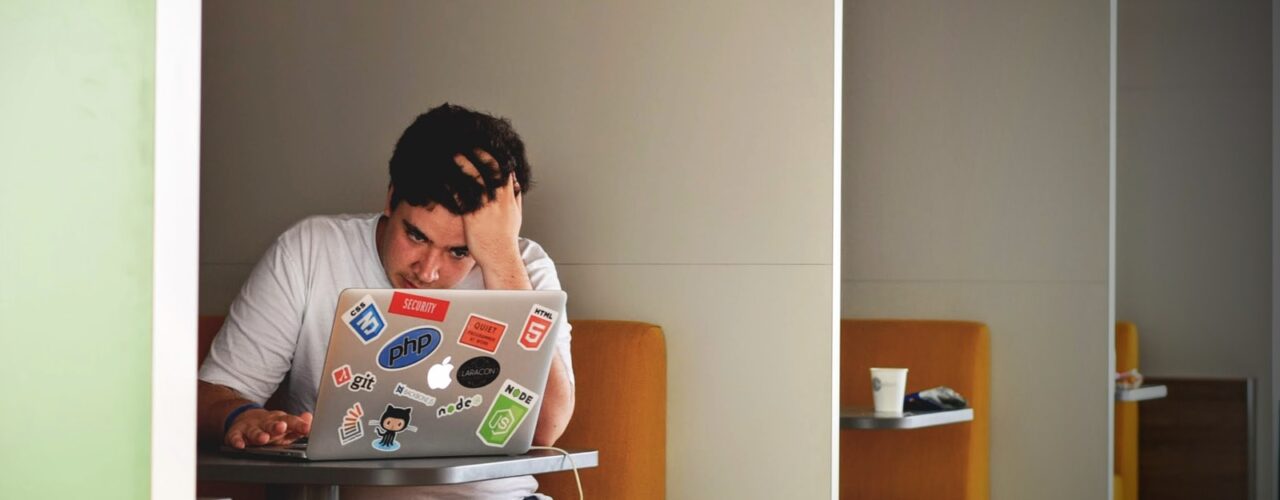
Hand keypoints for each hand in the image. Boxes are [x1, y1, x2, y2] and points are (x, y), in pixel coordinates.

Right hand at [224, 408, 312, 448]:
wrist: (245, 418)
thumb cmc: (270, 426)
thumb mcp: (285, 424)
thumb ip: (298, 424)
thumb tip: (310, 418)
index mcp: (279, 420)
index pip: (290, 421)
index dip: (298, 425)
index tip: (306, 428)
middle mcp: (265, 422)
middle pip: (271, 424)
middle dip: (276, 426)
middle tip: (282, 427)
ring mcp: (250, 427)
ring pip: (254, 431)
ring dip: (258, 435)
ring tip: (263, 439)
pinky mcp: (236, 432)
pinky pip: (235, 437)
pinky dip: (237, 441)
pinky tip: (240, 445)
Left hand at [454, 150, 523, 271]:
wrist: (500, 257)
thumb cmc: (505, 240)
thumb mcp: (516, 215)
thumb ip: (515, 198)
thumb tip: (516, 185)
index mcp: (509, 197)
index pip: (503, 168)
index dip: (493, 155)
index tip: (484, 145)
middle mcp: (499, 198)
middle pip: (490, 167)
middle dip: (478, 153)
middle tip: (466, 142)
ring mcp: (486, 206)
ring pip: (475, 177)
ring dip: (463, 163)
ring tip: (452, 153)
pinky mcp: (472, 216)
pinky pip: (462, 195)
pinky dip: (453, 183)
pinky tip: (444, 176)